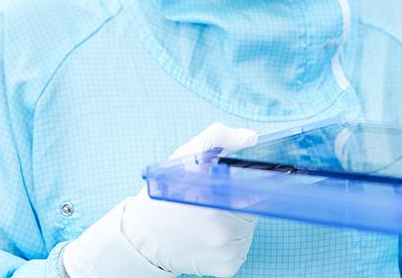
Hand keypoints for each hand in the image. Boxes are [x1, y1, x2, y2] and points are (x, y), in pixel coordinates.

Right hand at [123, 123, 258, 275]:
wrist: (144, 237)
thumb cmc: (169, 190)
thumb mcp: (187, 154)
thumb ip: (219, 136)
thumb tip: (250, 138)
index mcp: (214, 196)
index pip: (257, 182)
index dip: (253, 176)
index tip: (244, 175)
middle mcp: (223, 229)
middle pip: (255, 202)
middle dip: (242, 195)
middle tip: (218, 194)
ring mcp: (227, 250)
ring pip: (251, 224)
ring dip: (239, 216)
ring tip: (212, 213)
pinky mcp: (228, 266)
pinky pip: (244, 244)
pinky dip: (234, 237)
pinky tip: (212, 231)